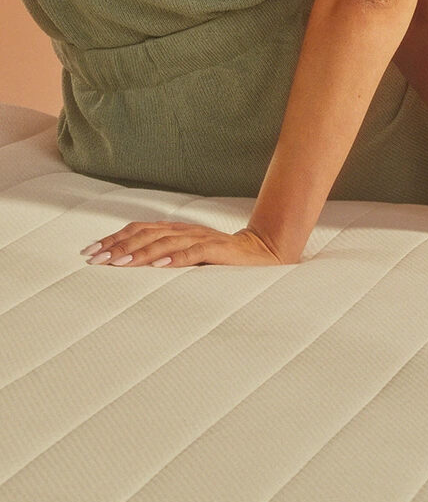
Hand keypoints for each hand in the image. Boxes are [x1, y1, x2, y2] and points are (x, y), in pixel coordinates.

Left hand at [79, 221, 287, 267]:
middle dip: (118, 247)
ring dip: (138, 253)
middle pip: (145, 234)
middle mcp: (185, 230)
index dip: (114, 239)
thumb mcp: (189, 258)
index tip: (91, 251)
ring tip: (118, 264)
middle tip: (95, 259)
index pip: (139, 230)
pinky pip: (193, 253)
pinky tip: (158, 265)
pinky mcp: (217, 250)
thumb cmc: (221, 260)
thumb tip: (129, 271)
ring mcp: (201, 238)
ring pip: (164, 242)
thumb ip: (165, 259)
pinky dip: (174, 258)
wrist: (263, 253)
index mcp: (176, 230)